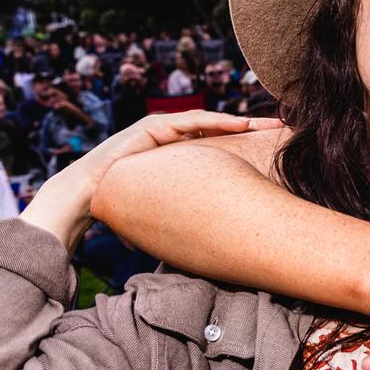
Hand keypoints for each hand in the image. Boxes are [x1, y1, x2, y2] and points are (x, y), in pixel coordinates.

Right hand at [21, 111, 281, 248]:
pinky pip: (190, 122)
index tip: (276, 152)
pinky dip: (214, 121)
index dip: (248, 149)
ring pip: (209, 123)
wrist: (85, 199)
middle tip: (283, 130)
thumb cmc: (123, 210)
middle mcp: (174, 143)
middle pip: (221, 133)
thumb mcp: (166, 212)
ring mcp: (162, 132)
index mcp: (181, 160)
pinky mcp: (151, 128)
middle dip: (252, 130)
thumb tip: (213, 248)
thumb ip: (188, 217)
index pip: (221, 150)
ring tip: (266, 124)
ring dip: (239, 122)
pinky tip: (239, 124)